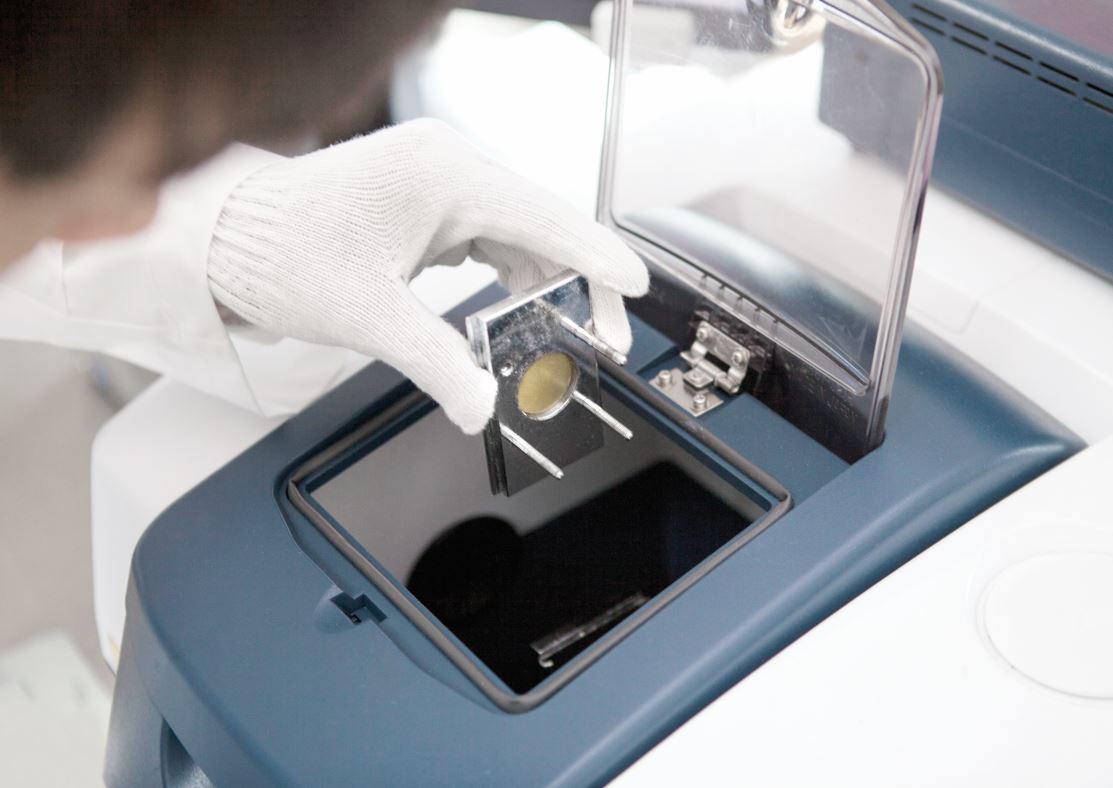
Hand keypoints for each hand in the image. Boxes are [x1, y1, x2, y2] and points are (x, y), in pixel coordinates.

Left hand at [208, 119, 647, 432]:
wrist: (228, 239)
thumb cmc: (283, 256)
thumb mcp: (368, 316)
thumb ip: (436, 362)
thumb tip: (480, 408)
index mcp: (443, 174)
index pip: (546, 217)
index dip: (598, 257)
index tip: (636, 288)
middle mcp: (448, 164)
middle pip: (543, 224)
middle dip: (578, 282)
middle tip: (604, 338)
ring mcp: (438, 178)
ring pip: (520, 230)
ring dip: (546, 280)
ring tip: (568, 333)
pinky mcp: (426, 199)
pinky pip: (490, 233)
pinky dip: (511, 272)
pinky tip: (521, 308)